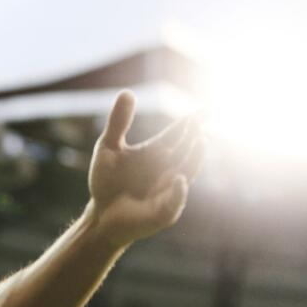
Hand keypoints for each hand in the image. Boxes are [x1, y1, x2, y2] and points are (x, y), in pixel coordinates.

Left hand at [86, 90, 205, 247]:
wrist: (100, 215)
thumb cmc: (107, 181)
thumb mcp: (108, 148)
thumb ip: (118, 122)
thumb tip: (127, 91)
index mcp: (159, 151)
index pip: (180, 132)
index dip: (193, 120)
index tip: (206, 109)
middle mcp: (170, 168)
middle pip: (187, 148)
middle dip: (194, 135)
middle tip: (198, 121)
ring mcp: (170, 189)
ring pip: (188, 171)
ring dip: (195, 157)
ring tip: (200, 140)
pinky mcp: (164, 211)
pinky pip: (174, 201)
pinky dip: (178, 191)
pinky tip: (179, 179)